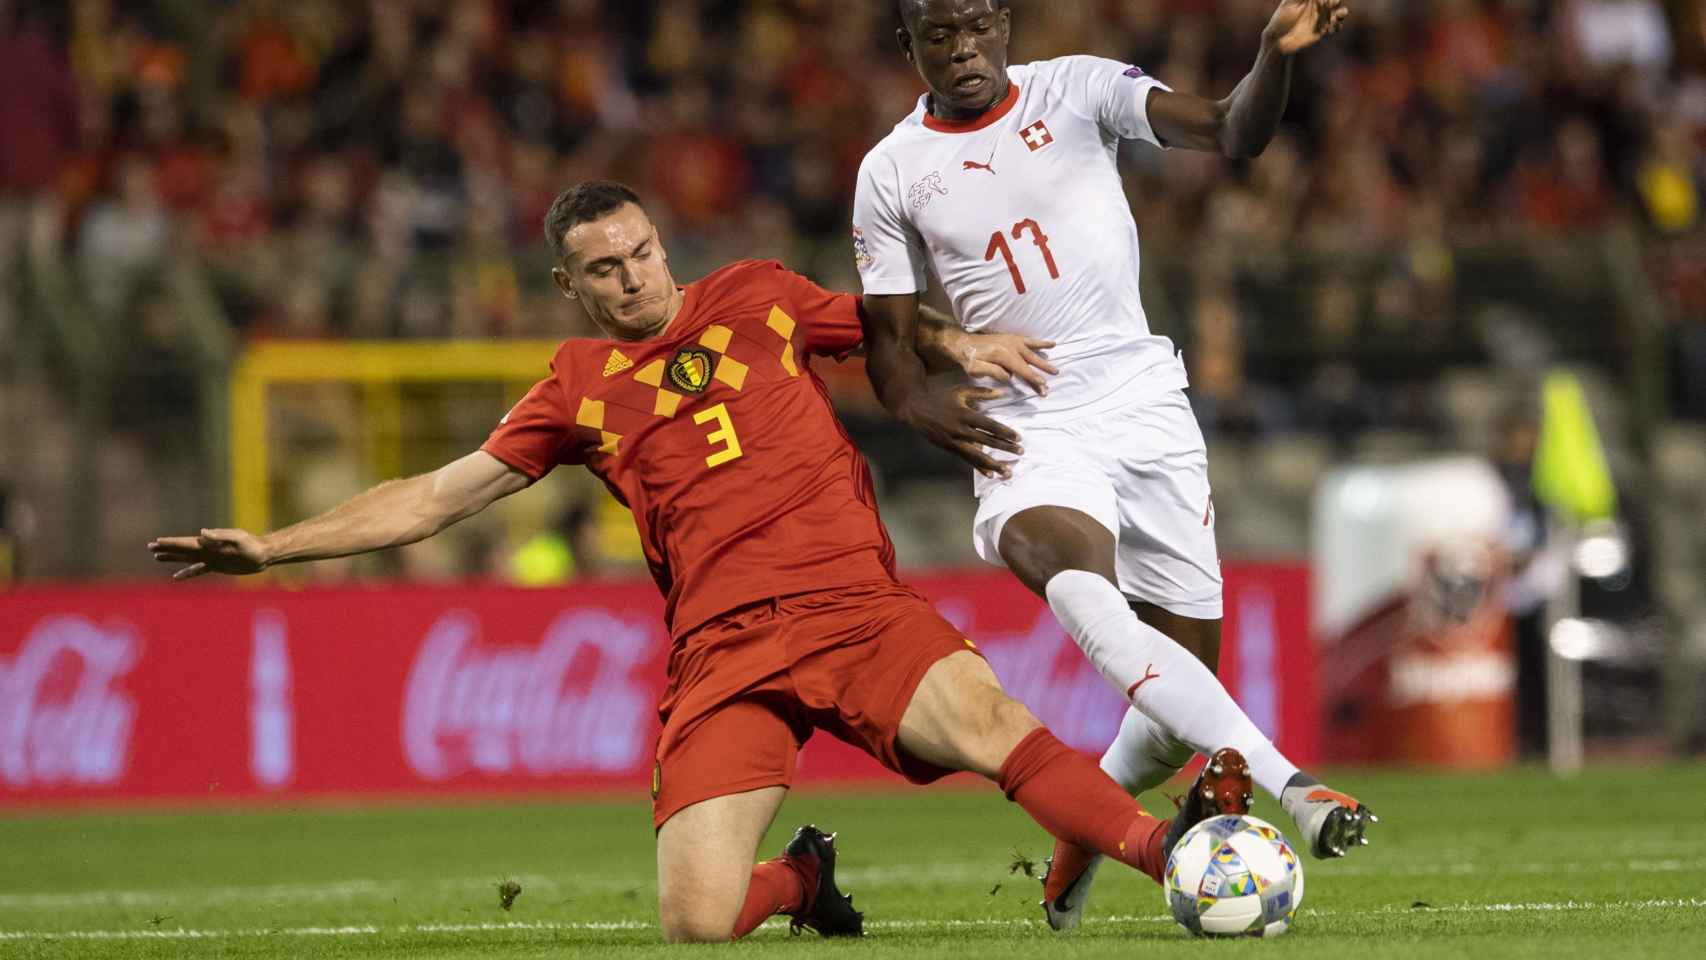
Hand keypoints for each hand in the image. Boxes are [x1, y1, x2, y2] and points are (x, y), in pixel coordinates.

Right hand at [148, 528, 270, 579]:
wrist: (262, 553)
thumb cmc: (251, 544)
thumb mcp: (237, 538)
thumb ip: (220, 536)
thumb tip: (202, 533)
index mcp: (209, 543)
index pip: (186, 542)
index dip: (171, 543)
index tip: (157, 542)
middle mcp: (207, 549)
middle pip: (182, 549)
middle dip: (166, 548)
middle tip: (150, 547)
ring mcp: (211, 558)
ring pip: (186, 559)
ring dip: (172, 558)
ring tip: (157, 557)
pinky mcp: (217, 566)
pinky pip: (198, 570)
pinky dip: (187, 573)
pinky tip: (176, 577)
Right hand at [901, 384, 1021, 479]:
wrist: (916, 410)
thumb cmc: (940, 398)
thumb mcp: (961, 391)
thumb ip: (981, 393)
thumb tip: (1001, 393)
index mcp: (965, 415)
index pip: (990, 425)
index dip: (1005, 432)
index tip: (1018, 437)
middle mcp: (961, 430)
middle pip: (987, 441)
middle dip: (1005, 448)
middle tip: (1021, 452)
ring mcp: (955, 442)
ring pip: (978, 456)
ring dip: (994, 464)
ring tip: (1007, 472)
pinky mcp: (950, 449)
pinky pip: (967, 460)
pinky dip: (979, 467)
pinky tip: (990, 474)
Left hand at [949, 331, 1057, 395]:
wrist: (962, 342)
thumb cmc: (968, 358)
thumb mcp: (975, 369)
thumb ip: (993, 372)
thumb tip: (1010, 378)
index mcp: (1002, 355)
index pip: (1022, 370)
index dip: (1033, 379)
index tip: (1043, 387)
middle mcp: (1010, 347)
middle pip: (1030, 363)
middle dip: (1041, 375)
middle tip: (1049, 385)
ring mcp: (1012, 341)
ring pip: (1032, 353)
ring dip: (1044, 362)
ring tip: (1055, 370)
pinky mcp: (1012, 338)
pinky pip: (1030, 340)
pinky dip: (1041, 342)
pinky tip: (1052, 344)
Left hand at [1263, 0, 1349, 54]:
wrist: (1278, 40)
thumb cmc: (1281, 19)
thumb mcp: (1289, 3)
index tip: (1320, 0)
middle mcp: (1320, 8)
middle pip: (1334, 1)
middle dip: (1334, 1)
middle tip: (1328, 4)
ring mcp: (1323, 20)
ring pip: (1340, 13)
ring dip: (1342, 13)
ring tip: (1338, 14)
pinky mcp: (1324, 32)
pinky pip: (1336, 28)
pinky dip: (1337, 26)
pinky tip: (1333, 25)